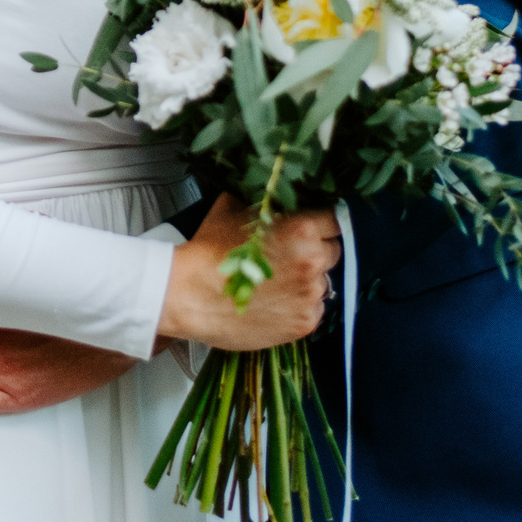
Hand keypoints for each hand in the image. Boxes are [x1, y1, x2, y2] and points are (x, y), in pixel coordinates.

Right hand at [157, 194, 340, 351]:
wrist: (187, 296)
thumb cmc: (207, 252)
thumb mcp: (232, 210)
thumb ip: (262, 203)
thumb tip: (271, 197)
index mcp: (300, 230)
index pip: (334, 220)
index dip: (321, 223)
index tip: (314, 228)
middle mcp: (312, 262)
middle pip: (332, 252)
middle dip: (315, 251)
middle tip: (289, 255)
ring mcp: (309, 296)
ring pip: (323, 282)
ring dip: (307, 280)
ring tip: (276, 282)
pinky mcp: (303, 323)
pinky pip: (313, 309)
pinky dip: (299, 306)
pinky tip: (274, 302)